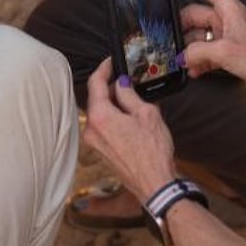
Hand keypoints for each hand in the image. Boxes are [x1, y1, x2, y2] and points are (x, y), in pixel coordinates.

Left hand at [83, 59, 176, 202]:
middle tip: (125, 78)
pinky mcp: (101, 151)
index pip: (95, 83)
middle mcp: (91, 129)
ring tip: (131, 98)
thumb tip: (121, 84)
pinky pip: (103, 126)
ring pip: (99, 113)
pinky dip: (113, 117)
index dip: (104, 68)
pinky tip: (129, 117)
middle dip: (109, 87)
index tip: (112, 61)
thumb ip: (129, 95)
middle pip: (96, 99)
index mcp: (100, 117)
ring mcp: (94, 142)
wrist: (155, 184)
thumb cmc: (153, 152)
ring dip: (112, 103)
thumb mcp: (146, 114)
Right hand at [176, 0, 245, 98]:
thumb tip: (182, 56)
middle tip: (171, 40)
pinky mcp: (229, 51)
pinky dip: (199, 60)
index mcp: (229, 9)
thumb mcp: (225, 52)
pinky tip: (194, 70)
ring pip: (199, 35)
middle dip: (182, 28)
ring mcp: (227, 35)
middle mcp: (227, 19)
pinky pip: (206, 51)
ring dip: (190, 48)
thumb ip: (198, 51)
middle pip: (196, 14)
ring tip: (183, 60)